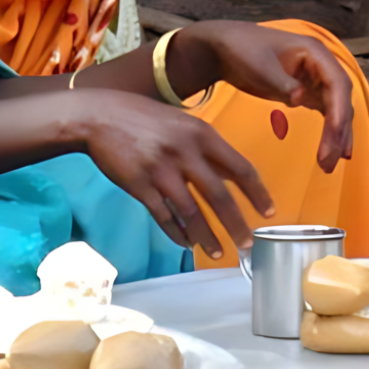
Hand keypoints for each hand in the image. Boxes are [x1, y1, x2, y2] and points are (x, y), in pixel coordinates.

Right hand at [73, 92, 273, 257]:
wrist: (100, 116)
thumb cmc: (145, 118)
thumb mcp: (185, 123)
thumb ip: (208, 147)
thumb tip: (233, 175)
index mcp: (203, 134)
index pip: (241, 168)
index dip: (257, 193)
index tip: (269, 211)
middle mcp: (186, 153)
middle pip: (219, 196)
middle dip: (236, 224)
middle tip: (247, 243)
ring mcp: (161, 171)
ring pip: (192, 212)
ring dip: (206, 237)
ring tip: (218, 252)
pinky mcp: (139, 186)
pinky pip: (163, 216)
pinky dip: (176, 233)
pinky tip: (186, 244)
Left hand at [170, 22, 355, 172]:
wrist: (225, 47)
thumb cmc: (243, 50)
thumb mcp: (260, 66)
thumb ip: (282, 82)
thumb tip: (301, 99)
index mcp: (316, 52)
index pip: (338, 83)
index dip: (340, 109)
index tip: (336, 132)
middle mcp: (323, 66)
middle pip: (341, 100)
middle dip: (339, 130)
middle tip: (329, 160)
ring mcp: (318, 79)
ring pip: (337, 110)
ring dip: (337, 137)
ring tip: (329, 165)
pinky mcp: (310, 92)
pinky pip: (327, 114)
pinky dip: (329, 133)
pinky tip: (330, 152)